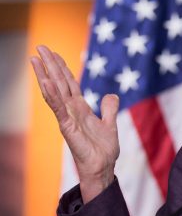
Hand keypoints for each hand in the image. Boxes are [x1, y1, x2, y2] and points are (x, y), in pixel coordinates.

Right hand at [30, 45, 119, 202]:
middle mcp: (71, 110)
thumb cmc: (104, 150)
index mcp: (81, 108)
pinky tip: (45, 82)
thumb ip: (109, 109)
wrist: (103, 168)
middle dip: (50, 65)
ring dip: (45, 75)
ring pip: (54, 92)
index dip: (62, 68)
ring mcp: (67, 118)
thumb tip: (111, 94)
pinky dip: (52, 95)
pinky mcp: (67, 127)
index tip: (53, 53)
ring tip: (36, 59)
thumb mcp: (110, 124)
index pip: (69, 83)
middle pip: (59, 83)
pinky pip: (59, 108)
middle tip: (39, 47)